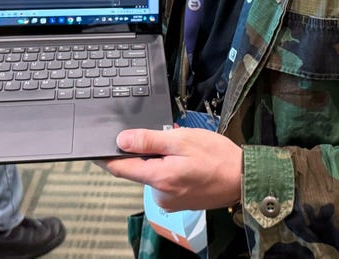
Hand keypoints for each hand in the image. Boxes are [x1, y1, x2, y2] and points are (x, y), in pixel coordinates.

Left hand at [98, 128, 242, 211]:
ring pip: (154, 173)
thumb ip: (149, 141)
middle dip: (148, 151)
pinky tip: (189, 162)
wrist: (243, 178)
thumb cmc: (217, 157)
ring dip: (162, 159)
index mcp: (159, 177)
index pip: (120, 168)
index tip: (95, 148)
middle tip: (168, 137)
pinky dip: (171, 168)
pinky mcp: (178, 201)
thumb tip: (121, 140)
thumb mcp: (182, 139)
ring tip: (185, 150)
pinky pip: (166, 180)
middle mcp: (161, 194)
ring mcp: (170, 200)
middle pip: (139, 169)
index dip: (105, 157)